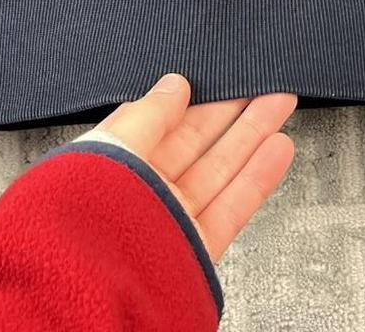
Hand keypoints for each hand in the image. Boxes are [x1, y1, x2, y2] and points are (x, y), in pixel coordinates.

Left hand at [74, 72, 296, 262]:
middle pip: (196, 145)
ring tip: (280, 103)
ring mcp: (170, 221)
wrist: (88, 286)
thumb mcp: (113, 145)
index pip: (158, 125)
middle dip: (231, 112)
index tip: (218, 77)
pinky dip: (258, 177)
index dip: (191, 101)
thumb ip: (149, 115)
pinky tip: (278, 148)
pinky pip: (231, 207)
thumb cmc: (84, 214)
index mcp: (113, 165)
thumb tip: (175, 84)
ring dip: (253, 136)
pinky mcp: (194, 248)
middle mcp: (142, 194)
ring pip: (220, 171)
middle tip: (261, 85)